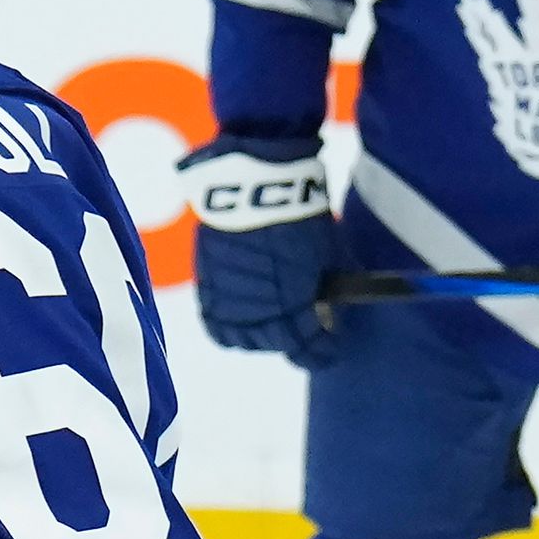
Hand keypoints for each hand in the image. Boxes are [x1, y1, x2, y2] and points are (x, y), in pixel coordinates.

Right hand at [180, 135, 347, 368]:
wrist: (255, 184)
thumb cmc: (302, 216)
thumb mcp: (328, 256)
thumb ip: (328, 288)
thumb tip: (331, 307)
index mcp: (294, 307)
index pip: (309, 349)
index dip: (322, 354)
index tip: (330, 352)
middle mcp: (260, 312)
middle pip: (275, 345)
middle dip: (291, 341)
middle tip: (300, 332)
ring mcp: (229, 300)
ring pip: (241, 339)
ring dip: (258, 337)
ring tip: (268, 326)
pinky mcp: (206, 284)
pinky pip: (214, 320)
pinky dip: (230, 322)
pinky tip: (240, 315)